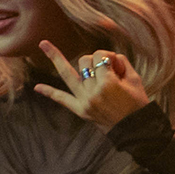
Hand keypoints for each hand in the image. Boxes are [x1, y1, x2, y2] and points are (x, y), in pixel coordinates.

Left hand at [34, 41, 149, 131]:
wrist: (135, 129)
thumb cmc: (138, 103)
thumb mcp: (134, 79)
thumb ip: (121, 62)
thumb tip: (108, 57)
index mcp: (108, 83)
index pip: (100, 56)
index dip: (107, 56)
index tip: (116, 65)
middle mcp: (93, 91)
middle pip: (84, 61)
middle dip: (92, 60)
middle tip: (104, 69)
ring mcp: (84, 101)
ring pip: (69, 74)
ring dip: (57, 59)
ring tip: (43, 44)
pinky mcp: (80, 111)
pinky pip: (62, 100)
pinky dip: (49, 93)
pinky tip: (37, 87)